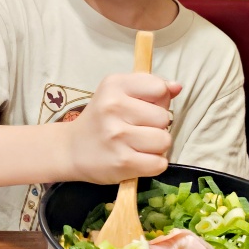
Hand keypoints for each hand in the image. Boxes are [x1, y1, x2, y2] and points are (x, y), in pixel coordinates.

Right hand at [68, 72, 182, 184]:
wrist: (71, 149)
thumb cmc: (101, 119)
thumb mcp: (118, 93)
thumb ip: (150, 87)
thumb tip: (177, 87)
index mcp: (113, 85)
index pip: (159, 88)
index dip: (157, 100)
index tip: (141, 108)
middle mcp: (113, 107)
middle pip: (164, 117)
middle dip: (156, 126)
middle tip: (136, 130)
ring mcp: (117, 136)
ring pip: (165, 141)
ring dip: (156, 147)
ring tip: (137, 145)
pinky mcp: (122, 161)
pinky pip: (159, 163)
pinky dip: (152, 164)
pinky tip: (137, 159)